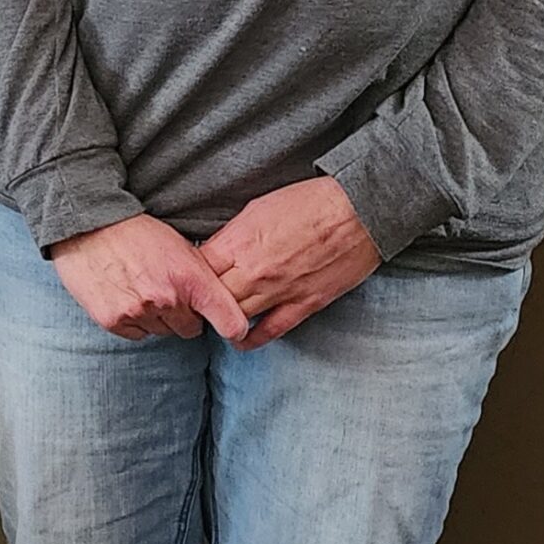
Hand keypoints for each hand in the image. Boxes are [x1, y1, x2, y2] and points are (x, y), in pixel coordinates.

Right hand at [47, 214, 250, 342]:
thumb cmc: (137, 233)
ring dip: (157, 317)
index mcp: (191, 279)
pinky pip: (137, 333)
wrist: (89, 225)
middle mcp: (167, 298)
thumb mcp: (181, 247)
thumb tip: (220, 305)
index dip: (232, 327)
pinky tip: (125, 296)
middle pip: (191, 330)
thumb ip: (202, 278)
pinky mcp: (113, 319)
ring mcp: (138, 311)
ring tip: (142, 289)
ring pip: (162, 332)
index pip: (230, 323)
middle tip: (167, 292)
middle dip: (184, 315)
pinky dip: (134, 320)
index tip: (230, 327)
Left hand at [199, 177, 380, 348]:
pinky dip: (252, 339)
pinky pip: (271, 331)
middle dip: (199, 300)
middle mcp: (255, 270)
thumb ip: (233, 235)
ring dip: (222, 320)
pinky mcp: (305, 305)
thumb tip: (214, 252)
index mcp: (239, 242)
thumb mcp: (257, 208)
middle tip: (194, 303)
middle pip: (212, 296)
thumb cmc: (308, 202)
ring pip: (235, 317)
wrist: (357, 211)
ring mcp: (280, 290)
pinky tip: (240, 341)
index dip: (188, 275)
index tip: (186, 278)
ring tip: (213, 319)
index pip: (198, 268)